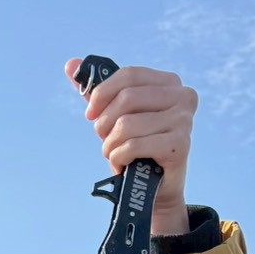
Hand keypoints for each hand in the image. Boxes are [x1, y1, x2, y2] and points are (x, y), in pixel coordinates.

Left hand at [64, 60, 197, 226]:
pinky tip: (122, 165)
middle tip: (105, 141)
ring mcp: (184, 120)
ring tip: (115, 155)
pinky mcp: (180, 145)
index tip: (90, 115)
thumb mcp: (117, 116)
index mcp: (169, 83)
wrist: (156, 189)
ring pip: (126, 125)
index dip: (102, 93)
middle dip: (105, 124)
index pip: (128, 75)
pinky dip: (119, 157)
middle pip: (126, 99)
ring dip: (110, 145)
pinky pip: (133, 145)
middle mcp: (182, 97)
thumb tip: (71, 64)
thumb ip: (97, 91)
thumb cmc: (137, 148)